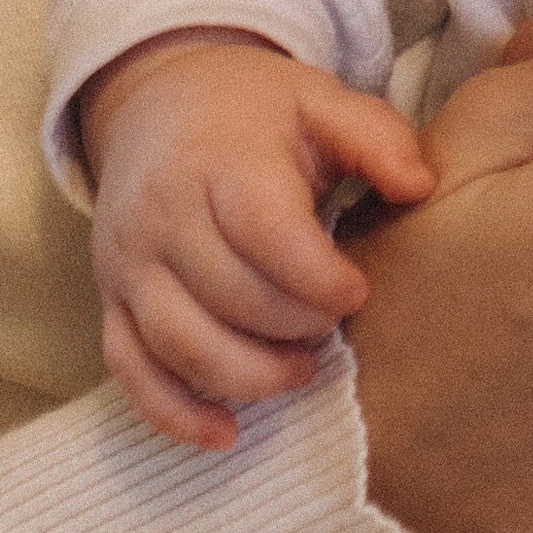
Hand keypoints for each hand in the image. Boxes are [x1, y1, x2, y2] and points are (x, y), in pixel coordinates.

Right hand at [80, 32, 434, 453]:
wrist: (154, 100)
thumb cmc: (253, 111)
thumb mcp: (319, 99)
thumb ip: (376, 137)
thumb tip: (420, 187)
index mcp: (222, 163)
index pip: (264, 233)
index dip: (317, 277)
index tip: (359, 292)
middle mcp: (164, 216)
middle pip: (227, 296)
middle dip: (294, 327)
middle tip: (335, 326)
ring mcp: (129, 264)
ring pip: (178, 343)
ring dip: (247, 375)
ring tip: (300, 369)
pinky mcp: (111, 301)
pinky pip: (130, 370)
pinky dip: (173, 413)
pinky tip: (225, 434)